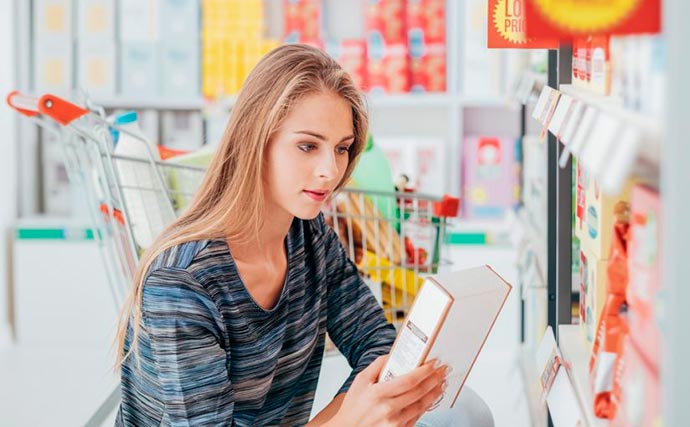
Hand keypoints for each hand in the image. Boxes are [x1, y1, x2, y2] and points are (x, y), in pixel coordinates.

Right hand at [331, 355, 447, 426]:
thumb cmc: (352, 407)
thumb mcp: (360, 381)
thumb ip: (377, 365)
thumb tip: (393, 354)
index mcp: (378, 394)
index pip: (408, 381)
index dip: (424, 371)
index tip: (434, 363)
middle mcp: (388, 409)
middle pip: (418, 393)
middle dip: (434, 379)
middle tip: (443, 371)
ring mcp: (394, 423)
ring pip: (421, 406)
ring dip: (434, 393)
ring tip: (441, 383)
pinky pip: (416, 417)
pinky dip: (426, 407)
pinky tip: (430, 398)